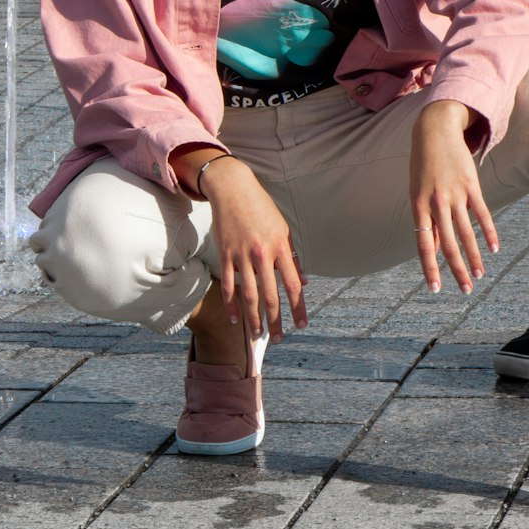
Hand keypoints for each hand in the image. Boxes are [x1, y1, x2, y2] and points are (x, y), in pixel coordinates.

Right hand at [201, 156, 306, 343]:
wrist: (233, 189)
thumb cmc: (262, 209)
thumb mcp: (283, 229)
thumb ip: (292, 257)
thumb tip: (303, 283)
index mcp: (280, 246)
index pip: (293, 284)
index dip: (299, 307)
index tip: (302, 324)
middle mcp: (262, 253)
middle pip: (270, 295)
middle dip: (276, 321)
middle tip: (279, 339)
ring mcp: (241, 255)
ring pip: (248, 295)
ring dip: (254, 319)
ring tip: (258, 335)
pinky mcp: (225, 255)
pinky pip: (229, 286)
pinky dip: (231, 305)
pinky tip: (235, 320)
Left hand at [409, 98, 498, 293]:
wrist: (434, 130)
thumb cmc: (422, 165)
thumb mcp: (417, 193)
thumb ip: (426, 222)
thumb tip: (432, 250)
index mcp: (418, 205)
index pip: (424, 244)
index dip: (430, 267)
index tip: (435, 288)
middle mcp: (436, 202)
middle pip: (448, 243)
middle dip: (457, 269)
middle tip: (465, 290)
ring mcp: (455, 194)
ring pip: (466, 232)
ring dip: (474, 256)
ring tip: (480, 275)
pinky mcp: (471, 185)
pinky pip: (482, 213)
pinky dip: (489, 232)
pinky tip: (494, 249)